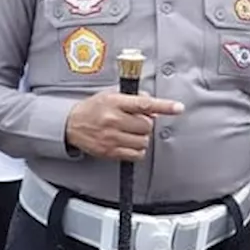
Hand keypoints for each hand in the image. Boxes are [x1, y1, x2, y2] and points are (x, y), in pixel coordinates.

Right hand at [64, 92, 183, 160]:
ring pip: (144, 141)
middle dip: (145, 123)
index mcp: (114, 103)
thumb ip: (132, 98)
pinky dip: (137, 149)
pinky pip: (137, 154)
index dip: (164, 106)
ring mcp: (112, 137)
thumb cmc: (92, 109)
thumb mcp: (109, 95)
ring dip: (141, 137)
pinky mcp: (111, 151)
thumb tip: (151, 103)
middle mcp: (113, 120)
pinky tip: (128, 142)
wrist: (71, 125)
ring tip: (129, 132)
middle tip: (135, 121)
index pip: (144, 104)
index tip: (178, 107)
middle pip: (147, 125)